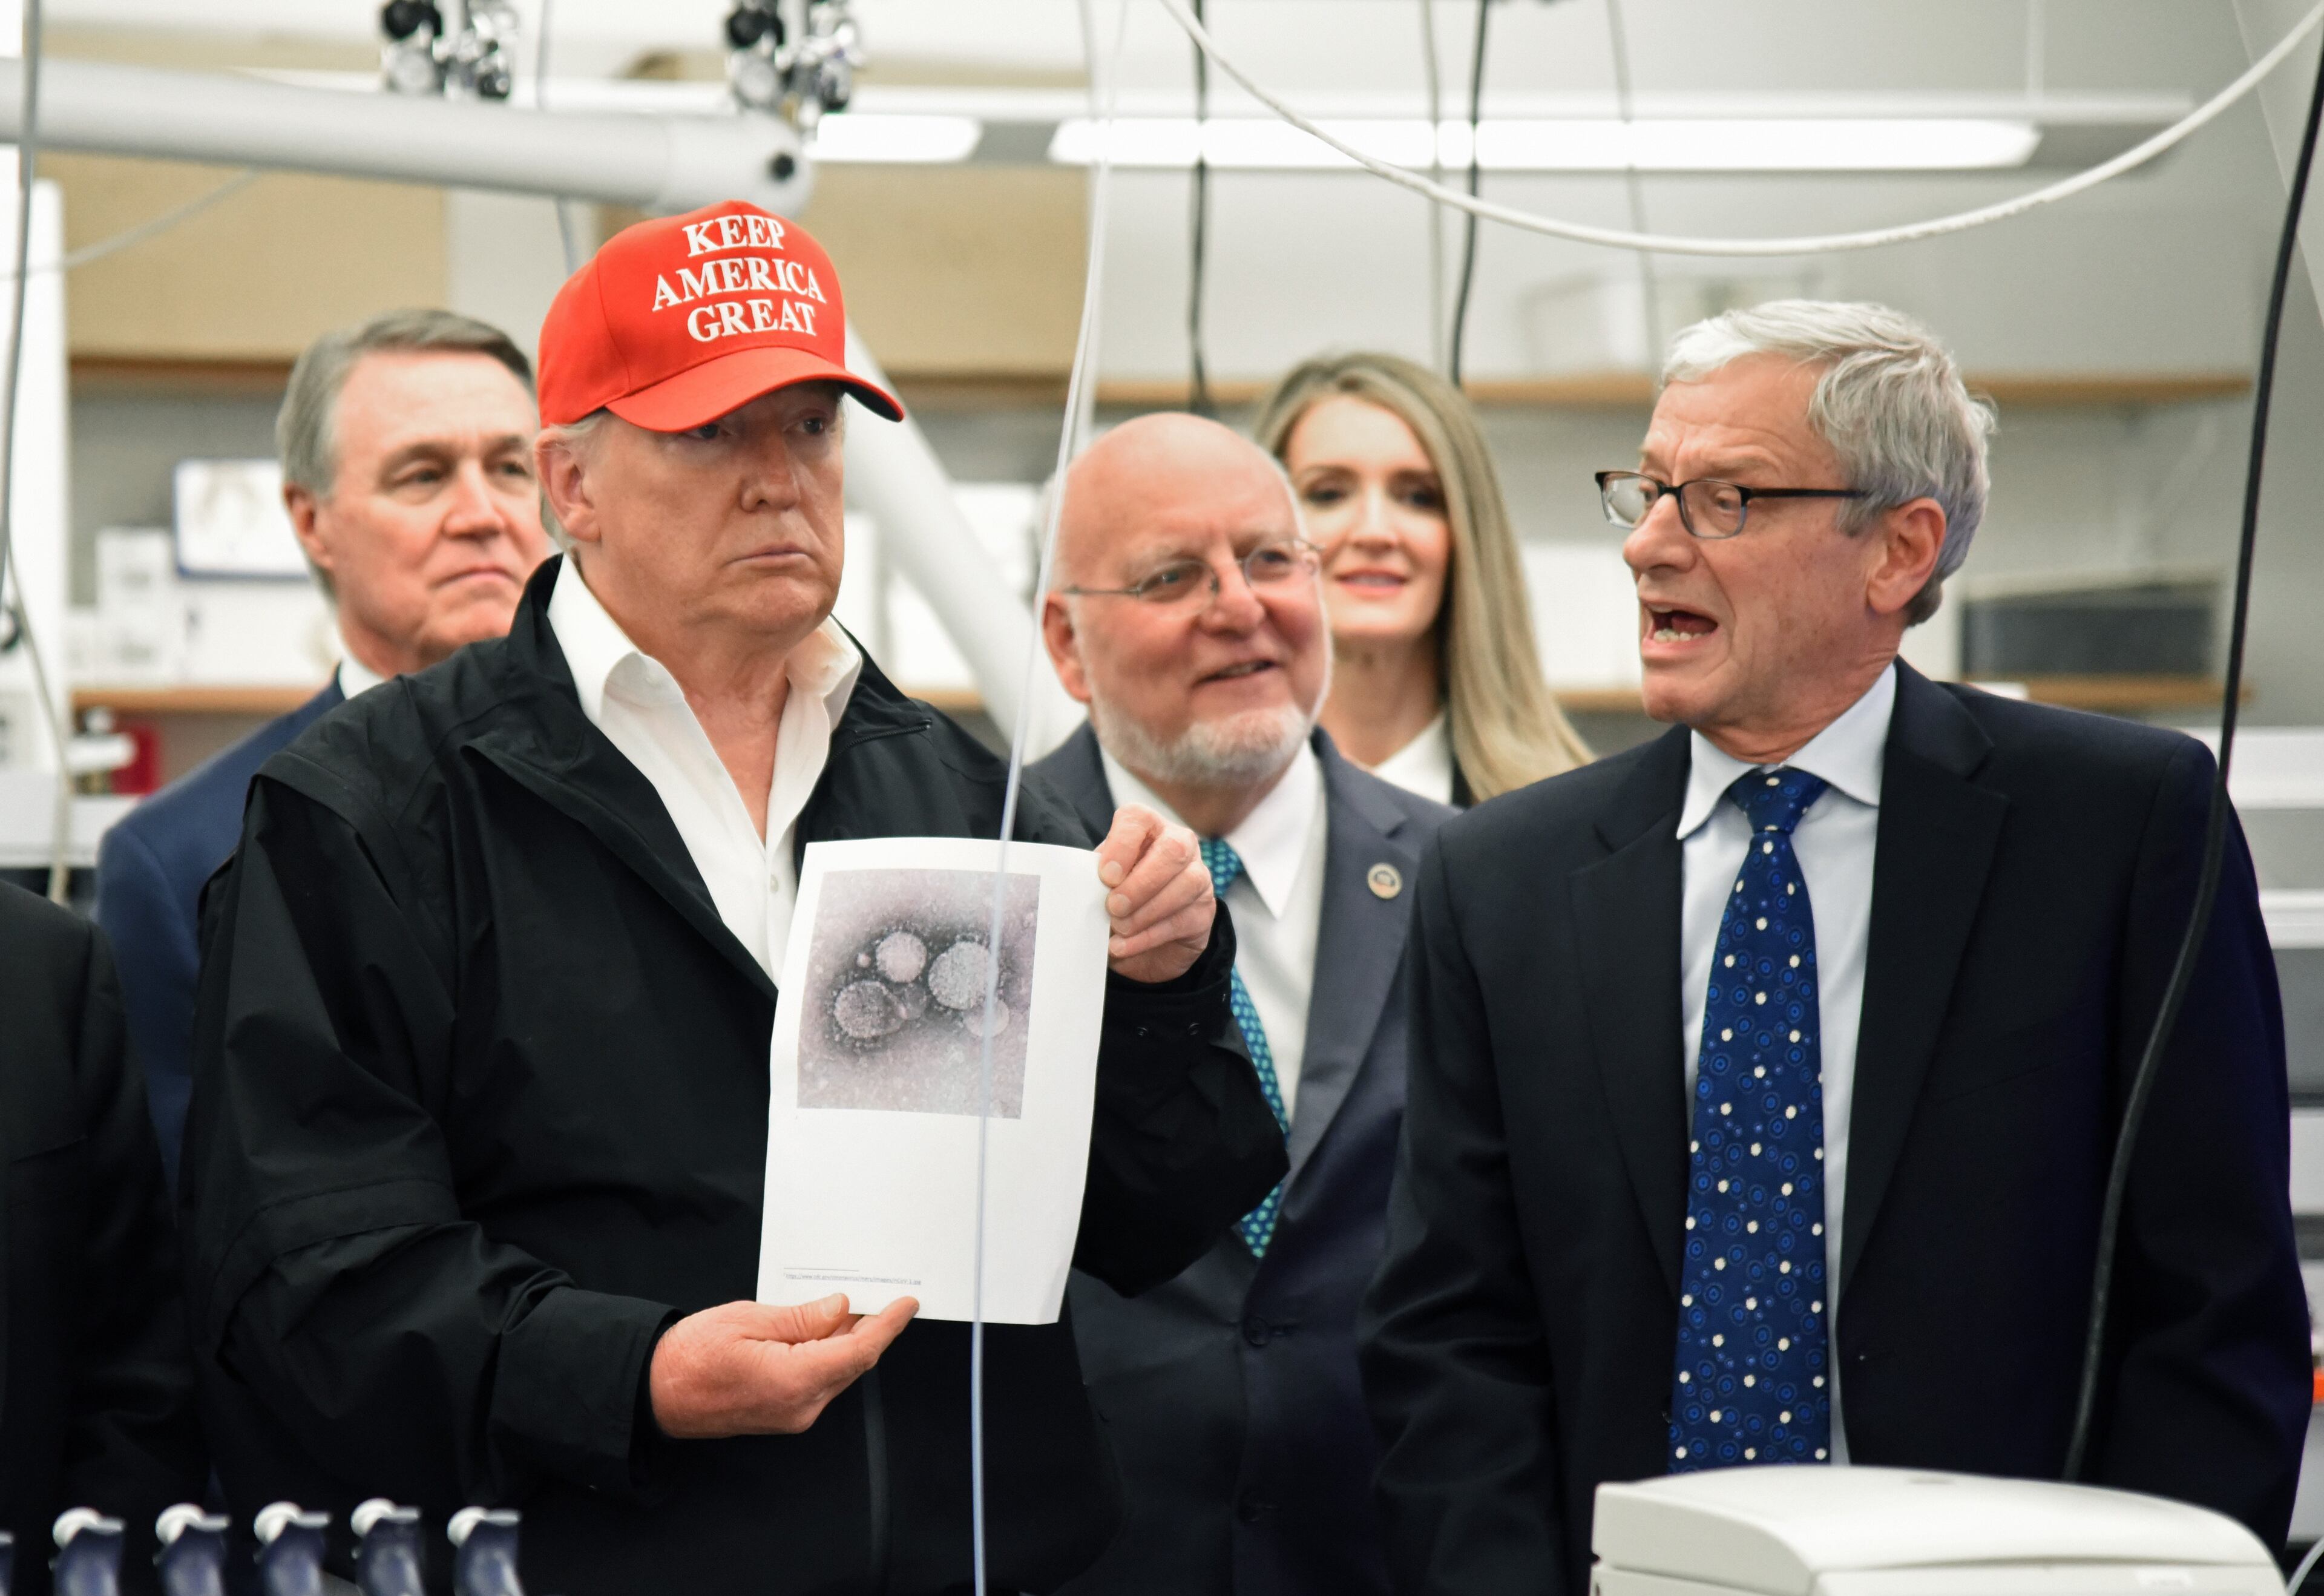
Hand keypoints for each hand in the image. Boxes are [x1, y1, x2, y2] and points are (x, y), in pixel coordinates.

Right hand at [648, 1294, 916, 1439]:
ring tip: (857, 1307)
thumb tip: (840, 1309)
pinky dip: (829, 1355)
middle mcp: (800, 1406)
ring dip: (850, 1342)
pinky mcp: (783, 1414)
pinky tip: (826, 1330)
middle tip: (885, 1296)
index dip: (888, 1325)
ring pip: (837, 1372)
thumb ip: (800, 1319)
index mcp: (793, 1381)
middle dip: (873, 1330)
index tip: (907, 1303)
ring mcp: (792, 1414)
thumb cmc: (689, 1356)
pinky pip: (819, 1380)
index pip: (859, 1351)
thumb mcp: (747, 1320)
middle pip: (853, 1363)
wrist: (654, 1393)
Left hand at [1096, 805, 1212, 983]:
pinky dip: (1149, 936)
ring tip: (1119, 928)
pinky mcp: (1204, 909)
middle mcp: (1179, 844)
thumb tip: (1085, 890)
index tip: (1106, 875)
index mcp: (1147, 828)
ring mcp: (1198, 875)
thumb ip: (1097, 880)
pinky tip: (1126, 945)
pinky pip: (1183, 919)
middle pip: (1173, 850)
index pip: (1138, 819)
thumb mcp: (1102, 884)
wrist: (1142, 939)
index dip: (1122, 845)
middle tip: (1114, 907)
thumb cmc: (1118, 898)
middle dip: (1141, 882)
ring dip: (1146, 911)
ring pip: (1186, 884)